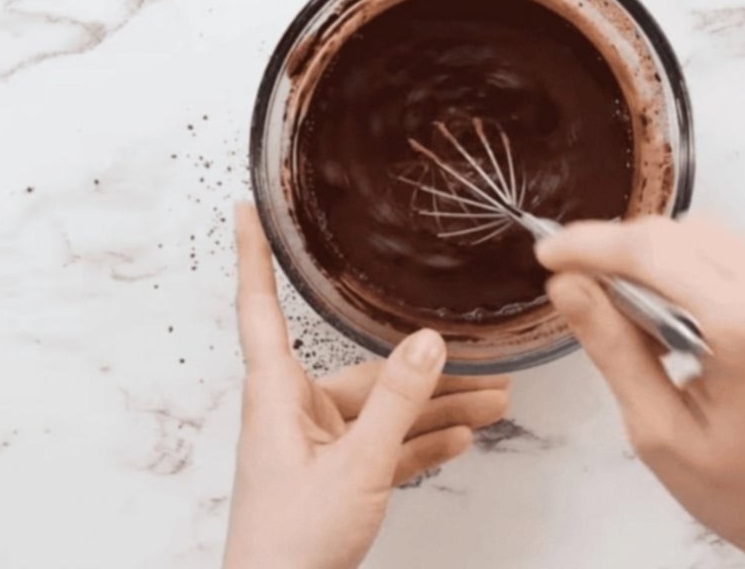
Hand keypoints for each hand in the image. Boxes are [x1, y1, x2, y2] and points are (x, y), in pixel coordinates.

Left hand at [224, 204, 510, 568]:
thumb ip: (397, 403)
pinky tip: (462, 440)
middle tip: (485, 364)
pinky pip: (385, 447)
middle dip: (428, 370)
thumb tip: (428, 342)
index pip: (260, 307)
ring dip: (438, 411)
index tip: (247, 209)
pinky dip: (421, 444)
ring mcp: (317, 446)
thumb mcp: (355, 466)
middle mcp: (295, 411)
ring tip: (497, 402)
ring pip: (385, 412)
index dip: (253, 255)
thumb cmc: (291, 545)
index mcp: (277, 395)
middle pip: (366, 372)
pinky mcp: (335, 478)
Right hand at [536, 214, 744, 568]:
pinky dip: (694, 266)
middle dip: (618, 250)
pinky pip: (737, 251)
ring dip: (656, 257)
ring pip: (705, 235)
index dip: (589, 245)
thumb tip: (567, 285)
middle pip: (675, 234)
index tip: (547, 252)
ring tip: (630, 311)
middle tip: (579, 286)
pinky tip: (677, 312)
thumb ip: (611, 347)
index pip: (649, 252)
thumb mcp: (658, 430)